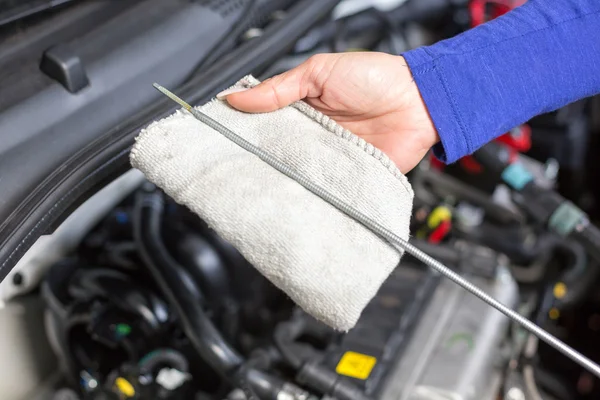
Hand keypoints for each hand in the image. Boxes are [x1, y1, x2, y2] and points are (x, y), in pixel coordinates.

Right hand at [218, 52, 438, 172]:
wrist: (419, 101)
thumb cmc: (375, 78)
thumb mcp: (319, 72)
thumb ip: (280, 88)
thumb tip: (236, 97)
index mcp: (301, 111)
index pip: (265, 127)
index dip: (247, 135)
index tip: (226, 145)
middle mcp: (313, 137)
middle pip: (280, 155)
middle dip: (264, 164)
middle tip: (243, 172)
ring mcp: (331, 158)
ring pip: (301, 175)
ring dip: (289, 180)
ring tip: (267, 190)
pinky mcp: (350, 177)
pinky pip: (329, 189)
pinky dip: (318, 194)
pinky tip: (302, 199)